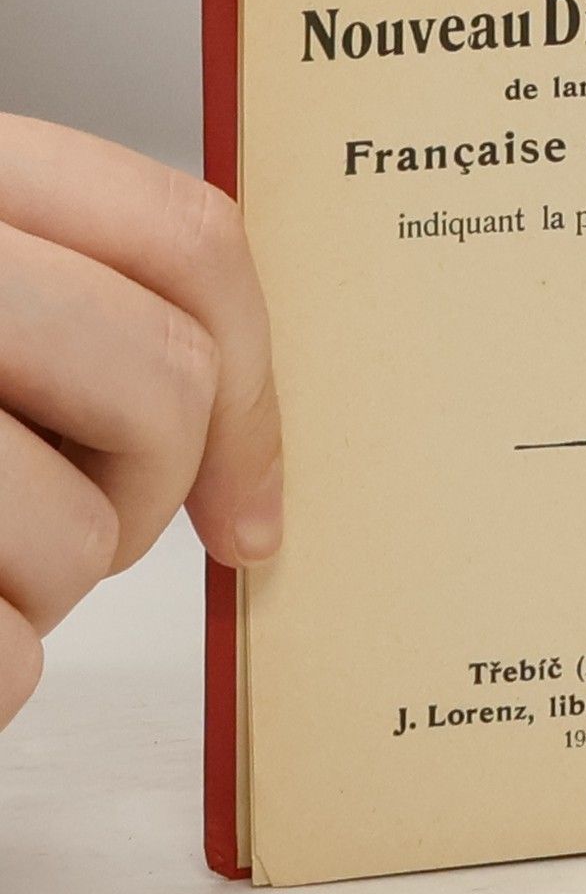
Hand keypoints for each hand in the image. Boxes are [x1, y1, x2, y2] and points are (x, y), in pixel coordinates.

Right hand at [0, 117, 281, 729]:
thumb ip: (56, 307)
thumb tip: (237, 432)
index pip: (180, 237)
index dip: (253, 378)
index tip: (245, 494)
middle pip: (160, 383)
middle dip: (148, 491)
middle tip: (76, 525)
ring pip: (85, 536)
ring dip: (37, 591)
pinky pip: (6, 656)